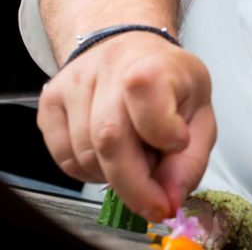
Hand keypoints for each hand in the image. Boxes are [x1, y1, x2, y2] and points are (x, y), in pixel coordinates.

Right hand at [37, 31, 216, 220]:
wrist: (131, 49)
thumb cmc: (169, 80)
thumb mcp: (200, 113)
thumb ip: (191, 159)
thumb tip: (170, 197)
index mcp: (154, 64)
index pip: (149, 102)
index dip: (165, 135)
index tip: (179, 143)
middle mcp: (109, 67)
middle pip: (110, 139)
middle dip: (135, 185)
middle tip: (155, 202)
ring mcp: (73, 82)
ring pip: (85, 154)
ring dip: (113, 176)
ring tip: (136, 156)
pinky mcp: (50, 101)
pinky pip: (64, 158)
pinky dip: (89, 172)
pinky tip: (109, 156)